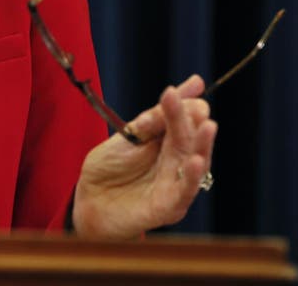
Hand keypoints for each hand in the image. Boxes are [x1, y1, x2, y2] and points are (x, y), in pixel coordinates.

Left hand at [71, 74, 216, 238]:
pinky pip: (183, 192)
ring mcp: (174, 185)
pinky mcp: (167, 207)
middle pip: (188, 138)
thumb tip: (175, 90)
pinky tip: (196, 161)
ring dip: (202, 145)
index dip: (182, 106)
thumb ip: (150, 119)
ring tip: (208, 126)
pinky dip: (191, 178)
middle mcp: (177, 163)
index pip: (182, 120)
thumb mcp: (127, 137)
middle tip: (195, 104)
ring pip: (195, 164)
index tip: (178, 90)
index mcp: (168, 143)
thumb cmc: (109, 168)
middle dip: (191, 120)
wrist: (89, 201)